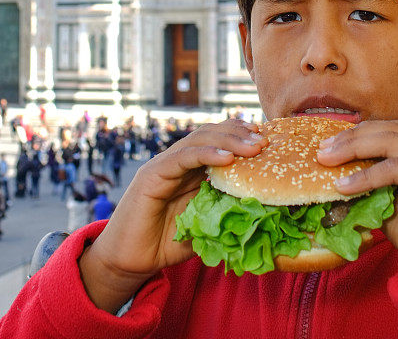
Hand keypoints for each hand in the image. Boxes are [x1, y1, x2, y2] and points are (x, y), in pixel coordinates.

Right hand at [79, 120, 266, 312]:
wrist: (129, 261)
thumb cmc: (166, 245)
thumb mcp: (205, 227)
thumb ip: (225, 213)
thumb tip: (262, 212)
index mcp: (191, 170)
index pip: (219, 142)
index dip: (242, 137)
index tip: (268, 140)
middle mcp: (177, 161)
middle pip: (211, 134)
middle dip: (240, 134)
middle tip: (265, 140)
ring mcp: (164, 164)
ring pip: (199, 140)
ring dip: (229, 140)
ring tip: (253, 147)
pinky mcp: (152, 174)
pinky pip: (182, 158)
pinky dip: (206, 154)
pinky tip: (226, 158)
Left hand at [317, 120, 397, 290]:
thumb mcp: (386, 200)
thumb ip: (368, 182)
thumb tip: (330, 172)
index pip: (389, 129)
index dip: (357, 133)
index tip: (328, 143)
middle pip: (386, 130)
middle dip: (350, 138)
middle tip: (322, 150)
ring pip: (388, 142)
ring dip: (352, 150)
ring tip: (326, 161)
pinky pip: (393, 168)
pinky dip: (365, 176)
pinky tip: (343, 185)